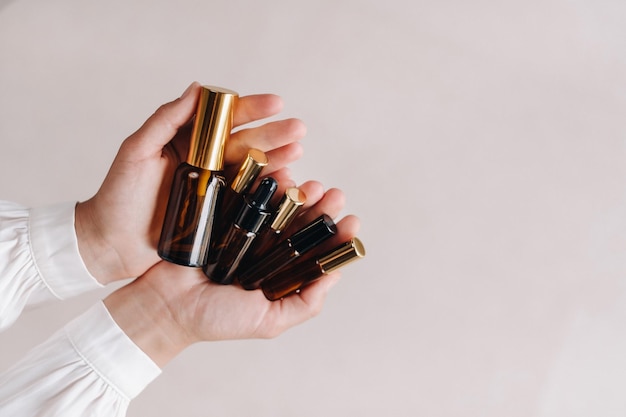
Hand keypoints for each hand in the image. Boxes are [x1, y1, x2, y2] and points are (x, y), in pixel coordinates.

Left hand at [75, 82, 305, 283]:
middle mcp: (205, 162)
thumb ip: (165, 119)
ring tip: (298, 151)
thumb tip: (197, 87)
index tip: (275, 103)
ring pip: (252, 169)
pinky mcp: (218, 214)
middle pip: (244, 143)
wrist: (112, 244)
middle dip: (273, 134)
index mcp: (187, 141)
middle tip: (298, 129)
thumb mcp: (137, 151)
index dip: (251, 110)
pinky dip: (269, 190)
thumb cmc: (118, 195)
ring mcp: (213, 188)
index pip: (224, 120)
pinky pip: (248, 199)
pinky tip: (288, 182)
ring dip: (278, 159)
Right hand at [103, 184, 359, 366]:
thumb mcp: (268, 321)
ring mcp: (242, 232)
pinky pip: (244, 195)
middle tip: (333, 194)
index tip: (352, 220)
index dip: (334, 237)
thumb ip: (304, 304)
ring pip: (276, 207)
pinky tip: (278, 174)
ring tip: (309, 184)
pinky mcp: (220, 214)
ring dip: (295, 192)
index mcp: (277, 276)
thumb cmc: (215, 320)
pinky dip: (261, 183)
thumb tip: (334, 276)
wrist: (163, 306)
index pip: (313, 253)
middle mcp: (263, 253)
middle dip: (319, 209)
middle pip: (299, 225)